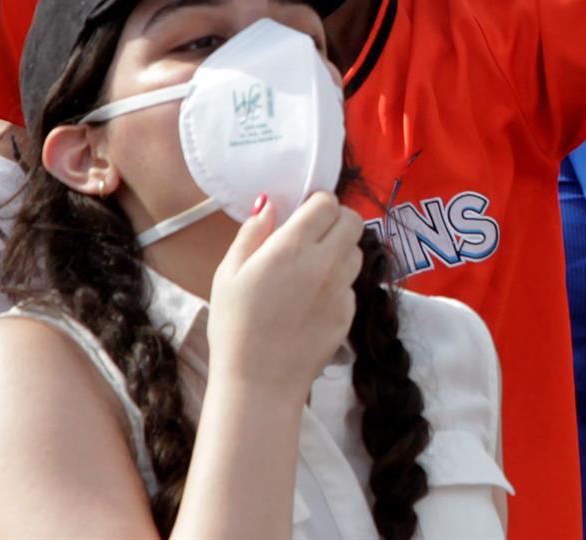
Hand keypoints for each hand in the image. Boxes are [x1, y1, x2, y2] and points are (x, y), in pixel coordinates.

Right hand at [208, 192, 363, 394]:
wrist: (259, 383)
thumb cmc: (234, 328)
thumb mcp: (228, 275)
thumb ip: (252, 234)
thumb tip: (270, 204)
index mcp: (291, 248)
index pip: (328, 203)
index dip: (317, 203)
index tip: (303, 213)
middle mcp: (324, 263)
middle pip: (353, 221)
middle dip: (336, 221)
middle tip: (313, 236)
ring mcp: (341, 289)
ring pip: (357, 252)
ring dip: (341, 251)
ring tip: (312, 268)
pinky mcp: (350, 313)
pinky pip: (352, 285)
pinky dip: (338, 284)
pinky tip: (313, 301)